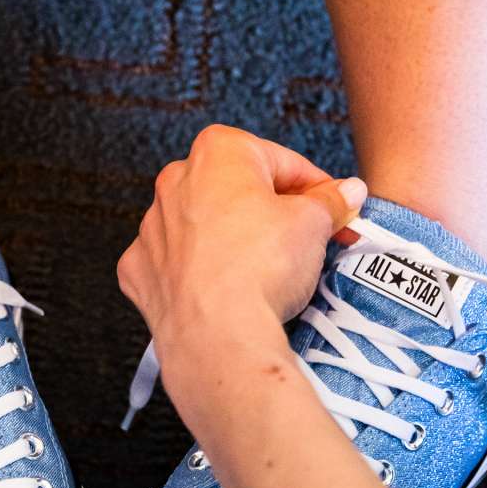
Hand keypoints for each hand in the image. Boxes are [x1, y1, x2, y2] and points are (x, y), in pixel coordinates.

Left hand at [117, 125, 365, 353]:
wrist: (218, 335)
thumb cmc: (261, 267)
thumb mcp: (313, 223)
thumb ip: (330, 201)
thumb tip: (346, 192)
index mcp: (218, 152)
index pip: (282, 162)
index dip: (316, 187)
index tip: (334, 207)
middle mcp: (176, 180)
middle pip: (239, 189)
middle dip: (275, 210)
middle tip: (308, 237)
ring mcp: (153, 226)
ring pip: (205, 223)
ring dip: (235, 238)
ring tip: (267, 268)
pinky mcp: (140, 268)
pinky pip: (178, 259)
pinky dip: (201, 268)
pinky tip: (226, 287)